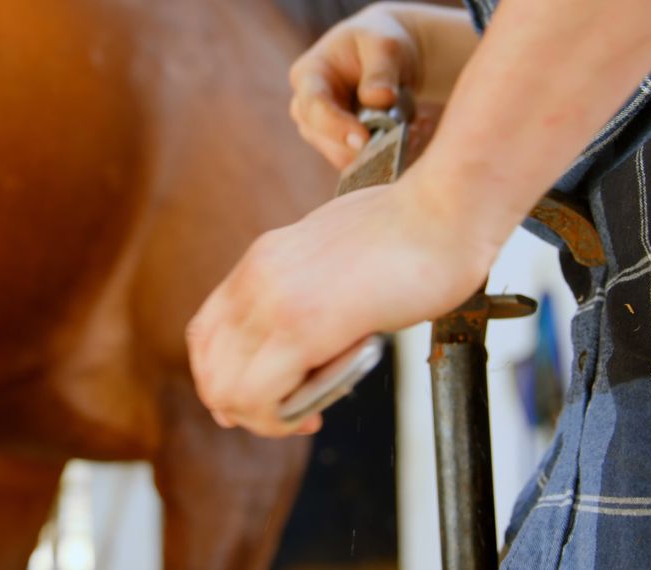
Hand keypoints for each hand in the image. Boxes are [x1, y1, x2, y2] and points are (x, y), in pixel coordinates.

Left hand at [186, 169, 497, 436]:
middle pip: (209, 367)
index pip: (206, 333)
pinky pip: (259, 396)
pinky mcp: (302, 327)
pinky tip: (311, 417)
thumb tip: (313, 330)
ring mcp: (274, 302)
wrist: (444, 212)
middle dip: (241, 406)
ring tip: (301, 417)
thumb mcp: (335, 253)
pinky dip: (278, 420)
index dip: (224, 376)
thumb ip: (311, 287)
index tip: (260, 395)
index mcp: (261, 260)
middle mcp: (256, 279)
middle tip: (286, 415)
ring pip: (226, 388)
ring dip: (260, 417)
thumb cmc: (411, 231)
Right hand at [288, 3, 419, 169]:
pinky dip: (381, 156)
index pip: (314, 107)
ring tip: (413, 133)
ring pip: (340, 155)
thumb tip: (380, 99)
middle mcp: (305, 106)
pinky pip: (355, 162)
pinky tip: (408, 139)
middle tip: (403, 139)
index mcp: (308, 75)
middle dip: (359, 145)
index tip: (363, 140)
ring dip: (375, 152)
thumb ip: (381, 71)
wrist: (385, 58)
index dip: (336, 126)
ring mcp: (318, 129)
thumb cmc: (379, 43)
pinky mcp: (335, 145)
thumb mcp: (385, 46)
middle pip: (322, 138)